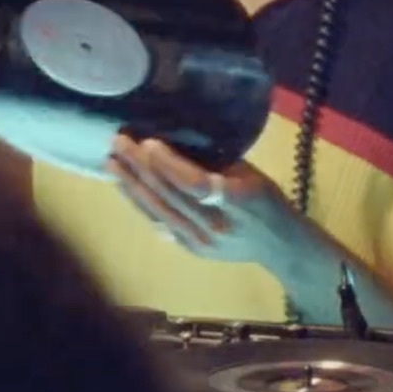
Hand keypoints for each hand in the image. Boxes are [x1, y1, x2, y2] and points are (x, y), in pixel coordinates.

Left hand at [107, 135, 307, 266]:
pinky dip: (141, 203)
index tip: (147, 142)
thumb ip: (217, 162)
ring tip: (111, 164)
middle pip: (170, 196)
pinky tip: (125, 187)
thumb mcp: (251, 174)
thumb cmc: (269, 201)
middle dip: (140, 168)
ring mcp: (200, 242)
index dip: (169, 164)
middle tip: (118, 143)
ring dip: (132, 186)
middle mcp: (215, 225)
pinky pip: (160, 223)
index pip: (195, 184)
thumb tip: (177, 140)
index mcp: (237, 201)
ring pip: (158, 212)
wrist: (281, 246)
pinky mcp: (191, 250)